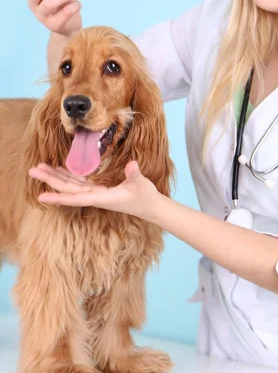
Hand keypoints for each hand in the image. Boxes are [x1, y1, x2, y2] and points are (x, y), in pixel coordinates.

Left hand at [28, 161, 159, 219]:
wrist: (151, 207)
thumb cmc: (146, 197)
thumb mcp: (142, 185)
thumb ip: (135, 175)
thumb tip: (132, 165)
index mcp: (102, 198)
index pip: (75, 198)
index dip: (58, 197)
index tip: (41, 196)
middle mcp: (95, 196)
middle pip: (68, 189)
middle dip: (50, 180)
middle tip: (32, 171)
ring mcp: (96, 192)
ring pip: (71, 184)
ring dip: (55, 177)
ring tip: (40, 168)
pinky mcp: (99, 189)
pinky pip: (79, 182)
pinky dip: (68, 175)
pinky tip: (59, 170)